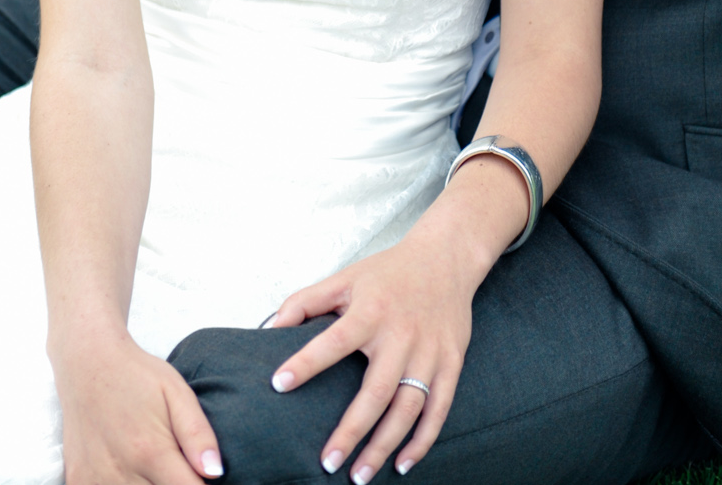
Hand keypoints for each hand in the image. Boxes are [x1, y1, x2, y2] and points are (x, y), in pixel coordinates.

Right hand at [53, 329, 222, 483]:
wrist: (88, 363)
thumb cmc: (138, 376)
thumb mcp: (177, 392)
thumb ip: (197, 434)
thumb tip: (215, 473)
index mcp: (150, 451)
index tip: (201, 477)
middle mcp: (121, 473)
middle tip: (175, 464)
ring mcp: (94, 480)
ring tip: (151, 462)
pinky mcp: (78, 480)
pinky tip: (127, 468)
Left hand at [267, 232, 477, 480]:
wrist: (446, 258)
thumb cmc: (389, 272)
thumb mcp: (345, 278)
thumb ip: (306, 301)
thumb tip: (270, 328)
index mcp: (371, 311)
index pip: (335, 341)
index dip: (307, 363)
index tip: (280, 385)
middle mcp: (401, 335)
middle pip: (376, 392)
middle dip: (351, 431)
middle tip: (327, 463)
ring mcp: (429, 351)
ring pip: (407, 408)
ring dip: (384, 446)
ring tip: (359, 475)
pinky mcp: (451, 362)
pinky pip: (438, 409)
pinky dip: (422, 441)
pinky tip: (402, 463)